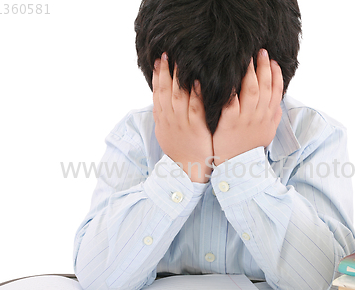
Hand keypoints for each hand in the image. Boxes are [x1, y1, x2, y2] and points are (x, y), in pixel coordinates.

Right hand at [152, 53, 212, 182]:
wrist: (187, 171)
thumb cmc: (181, 151)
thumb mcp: (167, 133)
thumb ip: (165, 116)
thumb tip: (162, 100)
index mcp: (162, 120)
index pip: (157, 93)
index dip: (157, 75)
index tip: (158, 60)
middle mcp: (169, 119)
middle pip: (165, 91)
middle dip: (166, 71)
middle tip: (167, 53)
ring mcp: (182, 124)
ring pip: (178, 96)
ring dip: (178, 77)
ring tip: (181, 59)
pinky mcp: (196, 129)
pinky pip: (195, 108)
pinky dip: (195, 94)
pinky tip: (197, 80)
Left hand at [212, 49, 282, 165]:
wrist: (238, 167)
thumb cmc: (250, 149)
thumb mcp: (267, 134)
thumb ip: (273, 118)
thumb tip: (278, 105)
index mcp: (268, 118)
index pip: (276, 92)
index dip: (276, 75)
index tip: (273, 61)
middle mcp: (259, 116)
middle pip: (265, 87)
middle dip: (264, 67)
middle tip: (261, 52)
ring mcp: (244, 119)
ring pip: (250, 91)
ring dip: (249, 72)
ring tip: (247, 58)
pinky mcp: (229, 123)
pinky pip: (230, 102)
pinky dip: (229, 89)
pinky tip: (227, 76)